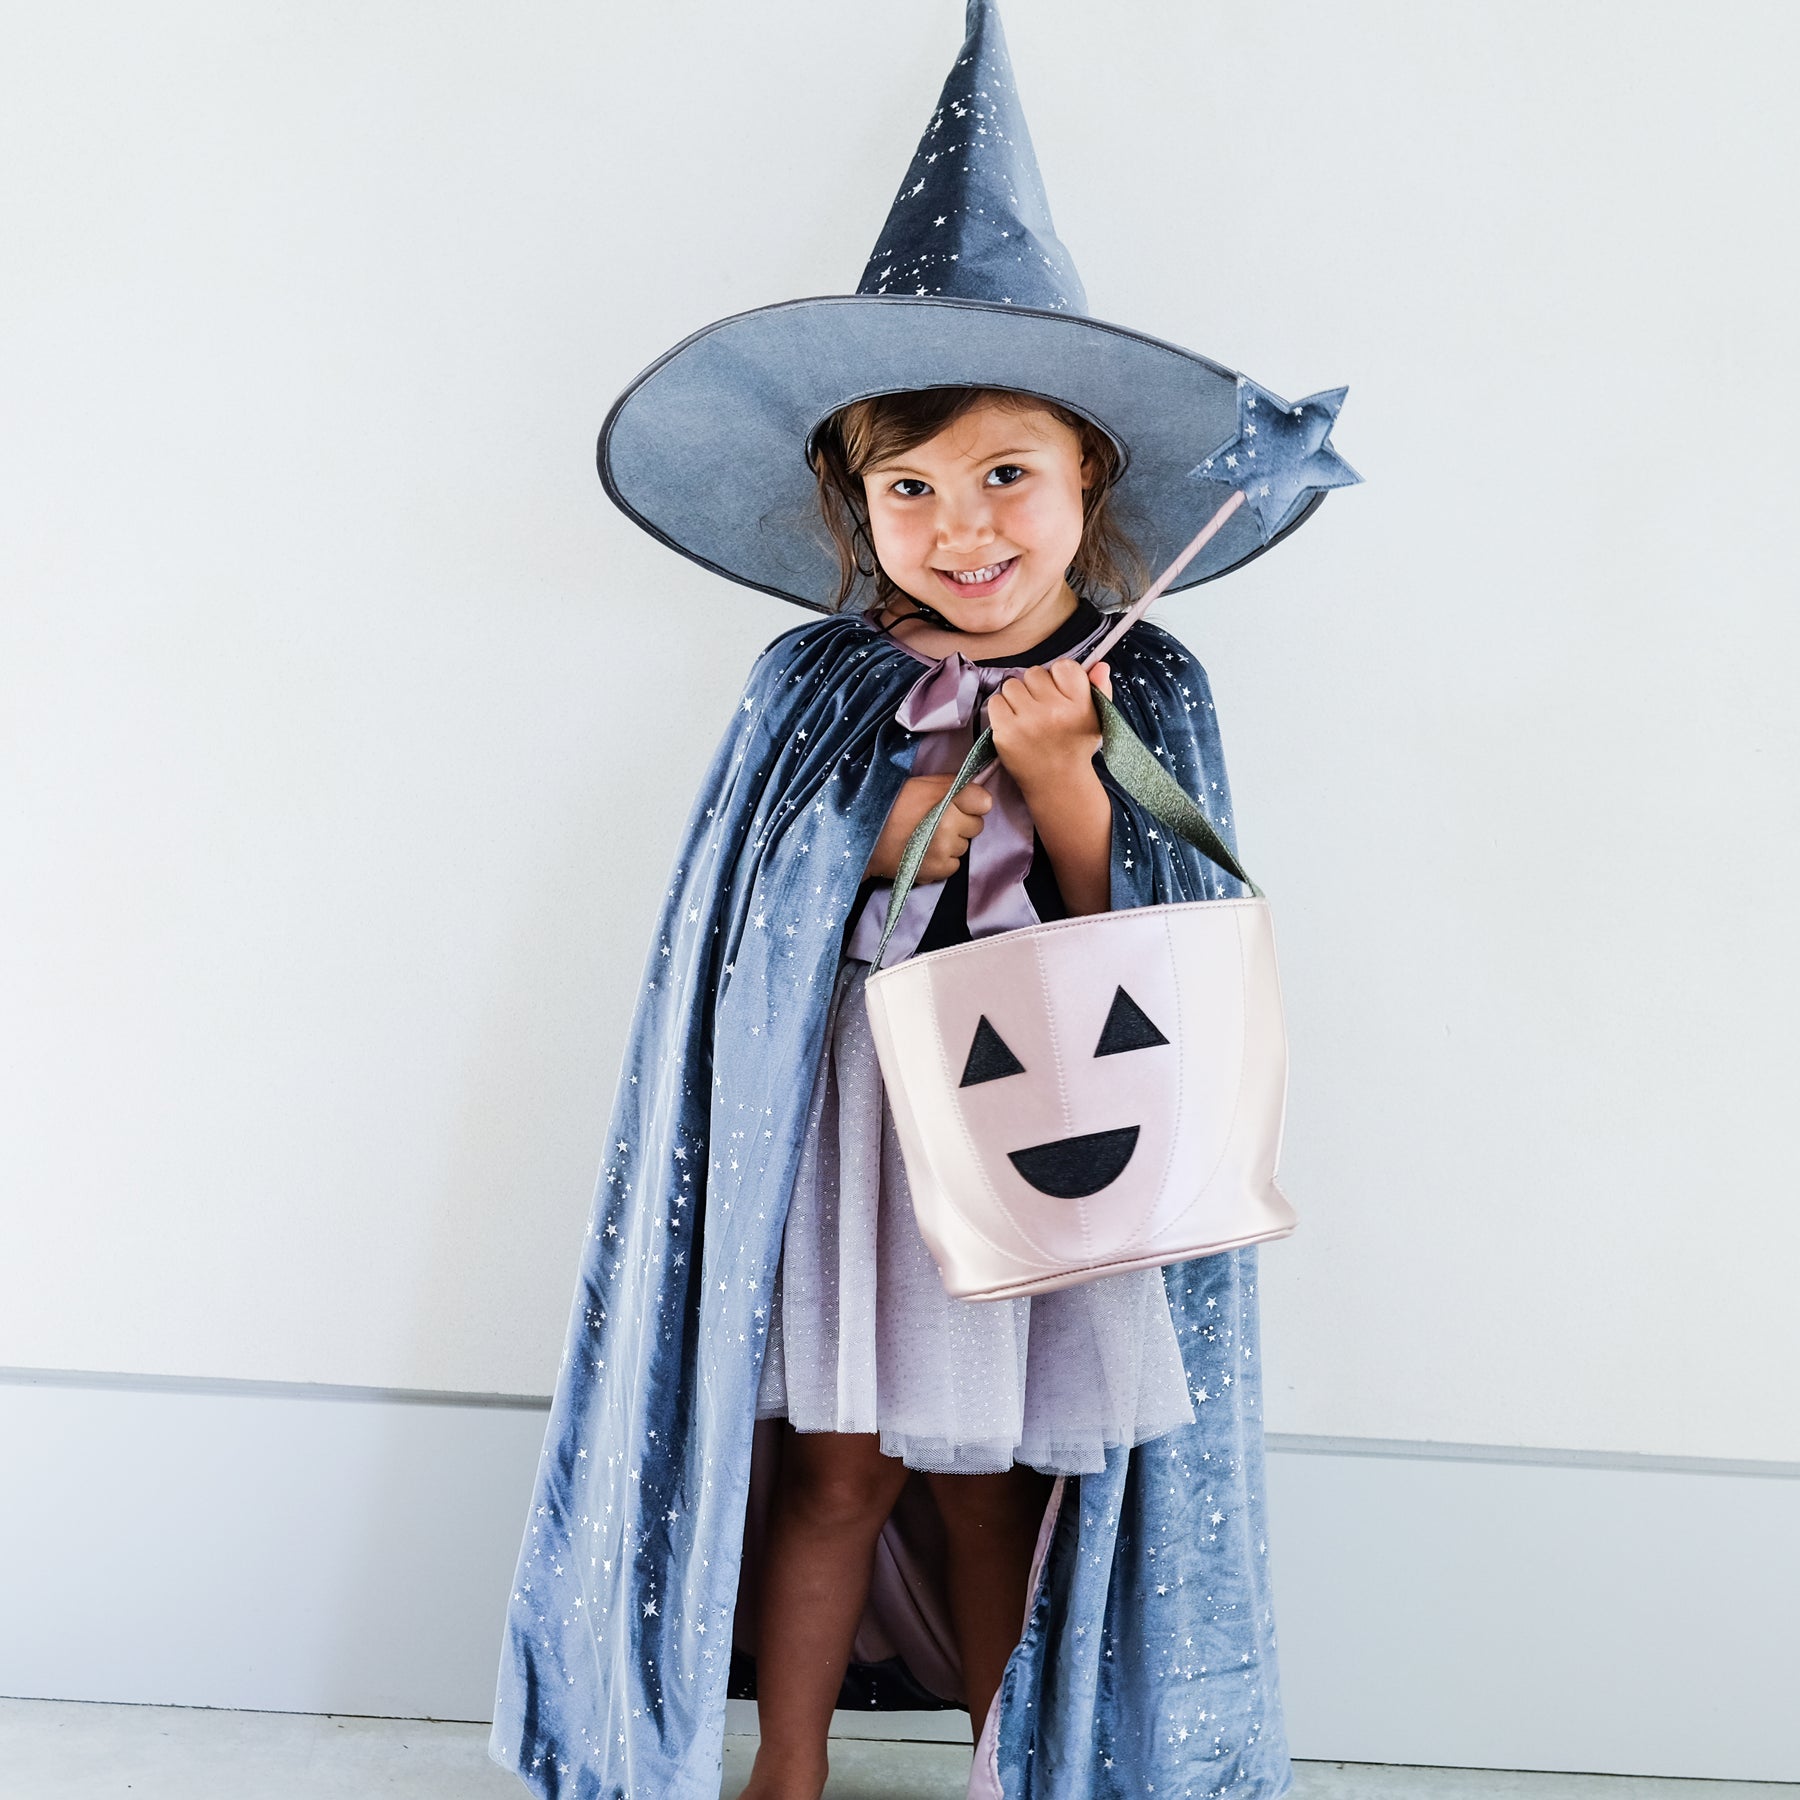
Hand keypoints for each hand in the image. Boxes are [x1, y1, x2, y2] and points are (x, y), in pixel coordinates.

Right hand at [865, 774, 993, 882]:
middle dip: (961, 824)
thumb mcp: (922, 784)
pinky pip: (953, 865)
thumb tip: (980, 796)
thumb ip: (954, 785)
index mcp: (947, 798)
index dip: (970, 803)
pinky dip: (942, 861)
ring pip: (964, 846)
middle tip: (935, 821)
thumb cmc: (891, 805)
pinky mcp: (939, 870)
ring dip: (951, 843)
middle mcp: (951, 824)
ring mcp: (946, 850)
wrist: (864, 837)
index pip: (983, 802)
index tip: (956, 804)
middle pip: (975, 826)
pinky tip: (924, 852)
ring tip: (925, 838)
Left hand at [987, 660, 1112, 792]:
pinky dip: (1001, 711)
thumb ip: (1100, 688)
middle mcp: (1055, 711)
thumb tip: (1099, 664)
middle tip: (1041, 709)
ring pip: (1012, 685)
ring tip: (1026, 716)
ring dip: (1016, 697)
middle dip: (1035, 688)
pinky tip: (1014, 724)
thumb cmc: (1075, 746)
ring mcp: (1029, 722)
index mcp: (1080, 704)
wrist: (1057, 783)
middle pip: (1033, 673)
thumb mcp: (1097, 718)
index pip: (1063, 665)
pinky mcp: (1006, 733)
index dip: (1057, 677)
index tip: (1058, 693)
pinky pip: (995, 702)